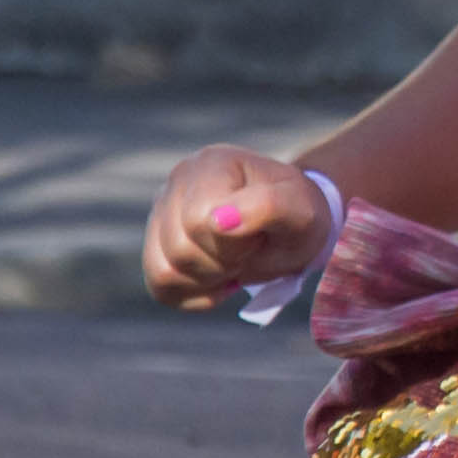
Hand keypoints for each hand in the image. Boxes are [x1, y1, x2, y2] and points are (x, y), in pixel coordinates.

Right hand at [144, 144, 332, 310]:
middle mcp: (178, 180)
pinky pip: (160, 286)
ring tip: (234, 261)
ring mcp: (162, 210)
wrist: (291, 225)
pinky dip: (193, 294)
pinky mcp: (156, 242)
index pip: (198, 221)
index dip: (232, 243)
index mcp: (212, 163)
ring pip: (164, 271)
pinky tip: (218, 280)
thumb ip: (267, 206)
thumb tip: (217, 220)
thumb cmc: (298, 214)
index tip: (258, 234)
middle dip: (223, 263)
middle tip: (249, 250)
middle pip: (180, 250)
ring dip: (209, 279)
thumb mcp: (300, 210)